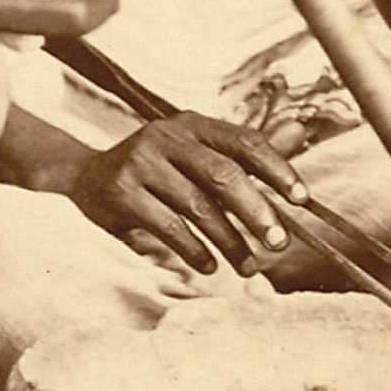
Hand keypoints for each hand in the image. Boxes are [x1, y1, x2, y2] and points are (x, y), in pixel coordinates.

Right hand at [70, 114, 304, 273]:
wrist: (88, 176)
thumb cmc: (158, 169)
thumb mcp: (197, 152)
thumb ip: (246, 151)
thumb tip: (300, 133)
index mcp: (194, 124)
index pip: (245, 141)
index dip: (278, 169)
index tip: (302, 200)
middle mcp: (168, 136)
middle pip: (224, 175)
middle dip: (257, 212)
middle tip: (279, 244)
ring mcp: (142, 162)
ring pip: (198, 206)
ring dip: (228, 241)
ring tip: (249, 266)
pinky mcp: (122, 192)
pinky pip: (168, 226)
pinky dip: (194, 250)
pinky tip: (209, 265)